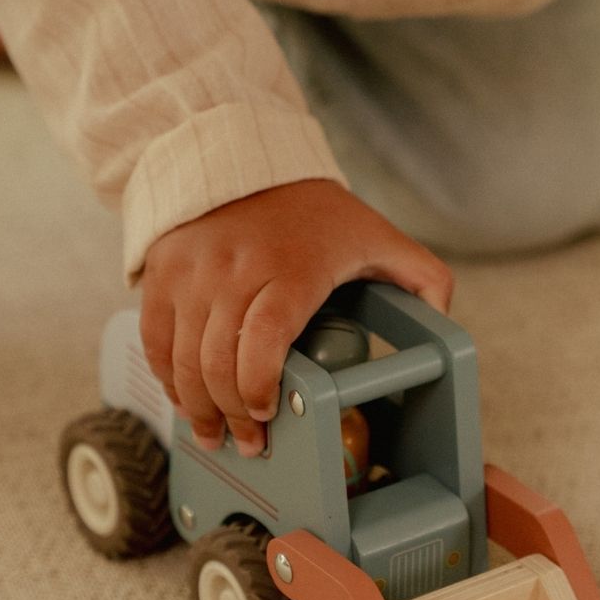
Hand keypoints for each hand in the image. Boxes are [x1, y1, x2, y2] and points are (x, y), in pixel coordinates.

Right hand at [139, 179, 452, 455]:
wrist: (244, 157)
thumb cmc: (315, 209)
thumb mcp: (379, 235)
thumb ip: (422, 278)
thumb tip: (444, 324)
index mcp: (292, 267)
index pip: (265, 336)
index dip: (259, 384)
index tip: (266, 414)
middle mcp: (235, 268)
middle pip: (218, 358)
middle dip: (230, 413)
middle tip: (248, 443)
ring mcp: (193, 270)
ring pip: (181, 355)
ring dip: (195, 406)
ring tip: (212, 434)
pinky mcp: (163, 271)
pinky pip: (155, 336)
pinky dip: (166, 376)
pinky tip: (183, 400)